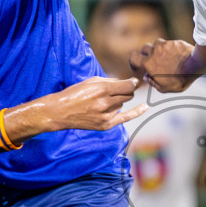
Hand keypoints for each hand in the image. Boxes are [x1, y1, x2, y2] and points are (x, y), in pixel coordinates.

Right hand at [4, 76, 143, 141]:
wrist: (61, 112)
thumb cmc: (75, 94)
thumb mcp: (91, 82)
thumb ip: (111, 81)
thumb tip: (129, 82)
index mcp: (102, 90)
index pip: (128, 86)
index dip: (132, 83)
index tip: (133, 81)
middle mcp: (106, 103)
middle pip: (127, 95)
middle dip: (124, 91)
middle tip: (115, 91)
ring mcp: (106, 116)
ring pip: (122, 104)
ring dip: (117, 101)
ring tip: (100, 102)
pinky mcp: (105, 125)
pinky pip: (125, 118)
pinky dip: (136, 112)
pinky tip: (145, 107)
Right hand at [132, 38, 194, 92]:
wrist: (194, 66)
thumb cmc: (180, 79)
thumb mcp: (165, 88)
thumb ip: (153, 83)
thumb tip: (147, 77)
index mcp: (148, 64)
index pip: (133, 58)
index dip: (133, 60)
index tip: (137, 63)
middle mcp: (154, 52)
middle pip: (144, 48)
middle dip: (146, 53)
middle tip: (153, 59)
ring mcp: (164, 45)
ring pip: (157, 44)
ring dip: (159, 49)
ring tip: (167, 56)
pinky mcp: (173, 42)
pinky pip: (169, 43)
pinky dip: (171, 48)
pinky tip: (177, 54)